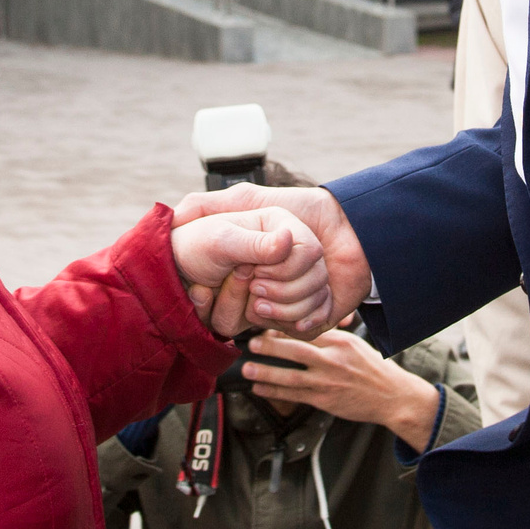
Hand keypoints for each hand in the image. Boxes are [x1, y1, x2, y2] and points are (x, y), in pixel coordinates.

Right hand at [173, 184, 372, 332]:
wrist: (354, 225)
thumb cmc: (303, 208)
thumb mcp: (249, 200)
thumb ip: (206, 204)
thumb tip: (175, 216)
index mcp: (248, 273)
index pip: (222, 304)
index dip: (232, 290)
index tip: (244, 270)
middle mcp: (266, 292)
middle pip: (250, 317)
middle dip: (266, 292)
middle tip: (271, 273)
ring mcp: (290, 307)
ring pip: (279, 322)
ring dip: (291, 300)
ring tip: (304, 276)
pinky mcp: (315, 318)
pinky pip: (305, 328)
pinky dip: (312, 312)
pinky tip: (322, 293)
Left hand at [240, 328, 441, 447]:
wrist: (392, 396)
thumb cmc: (373, 370)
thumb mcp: (355, 344)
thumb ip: (330, 336)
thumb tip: (302, 328)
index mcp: (340, 342)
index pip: (307, 331)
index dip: (284, 328)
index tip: (266, 325)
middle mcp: (333, 360)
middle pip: (295, 351)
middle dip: (269, 347)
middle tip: (251, 343)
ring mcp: (328, 382)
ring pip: (290, 377)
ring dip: (265, 373)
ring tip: (247, 369)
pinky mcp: (325, 401)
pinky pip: (295, 396)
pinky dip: (275, 393)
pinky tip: (260, 389)